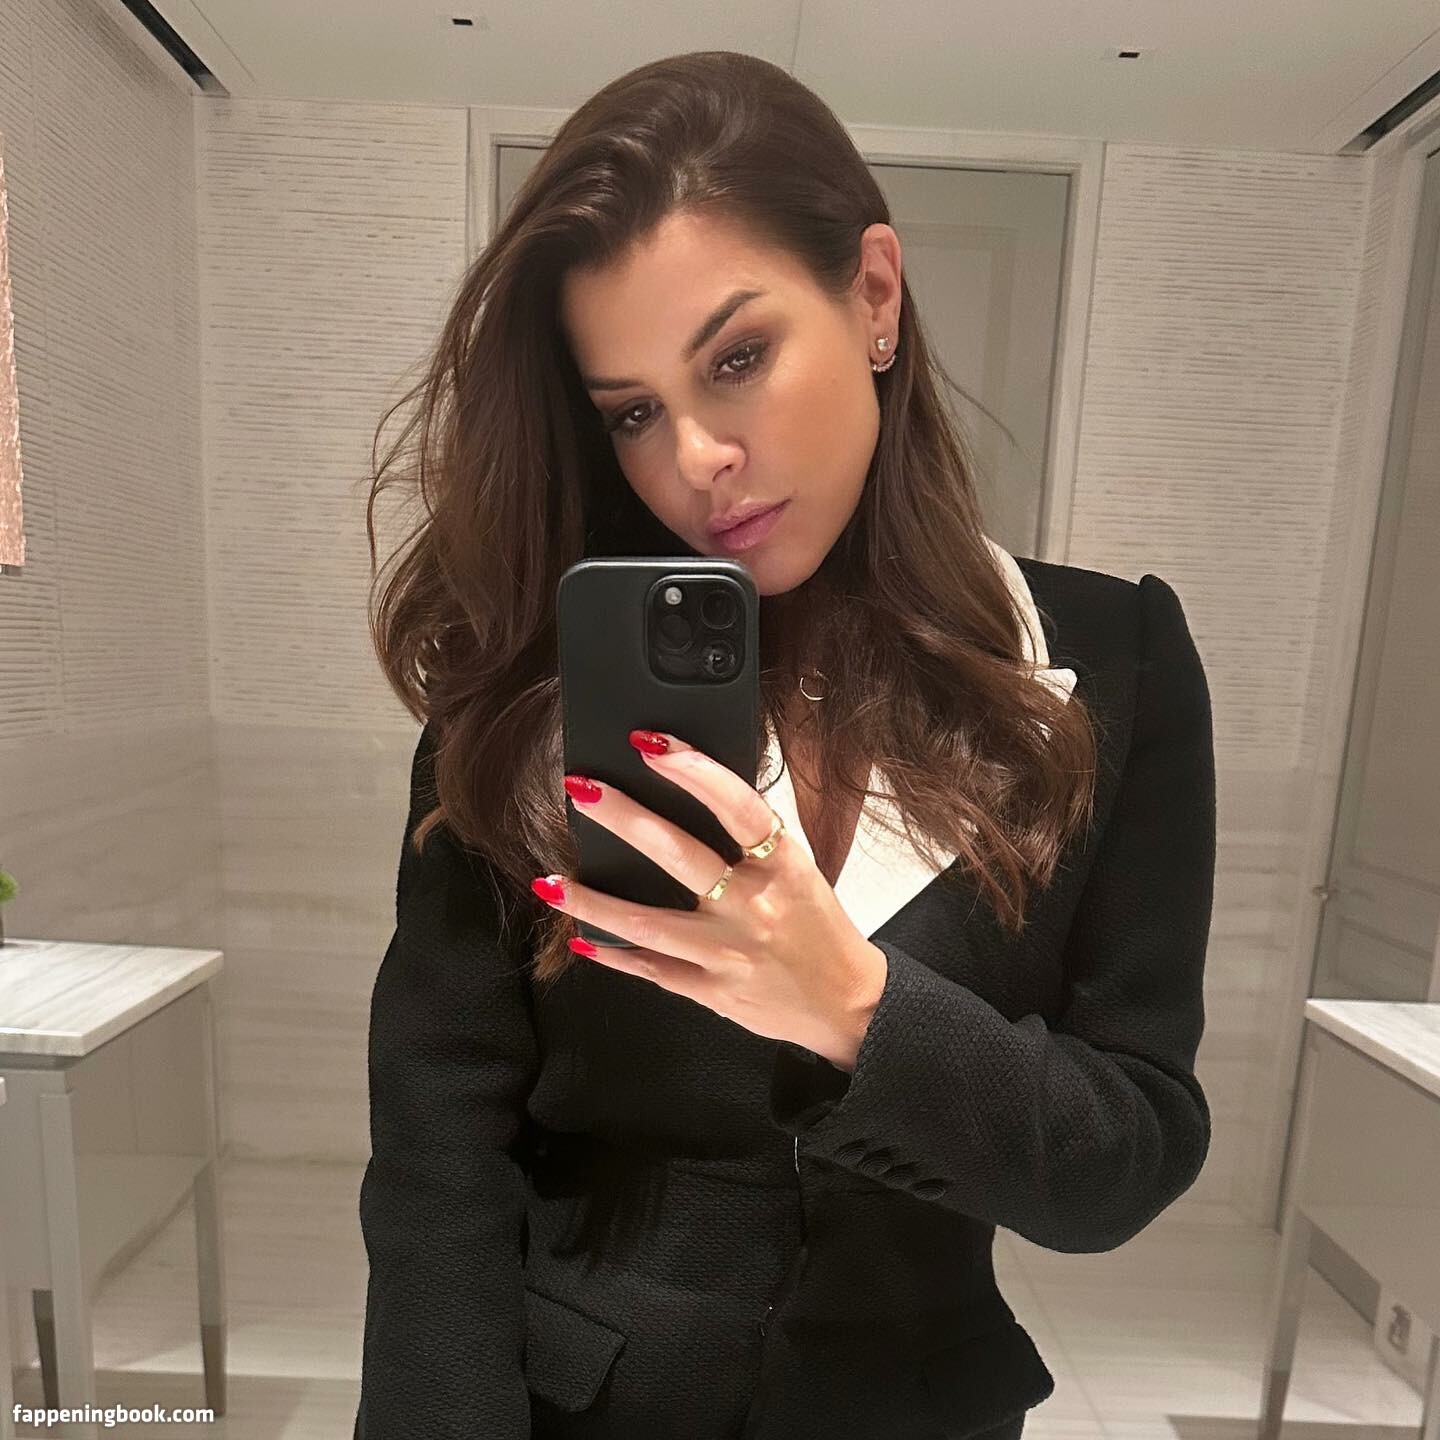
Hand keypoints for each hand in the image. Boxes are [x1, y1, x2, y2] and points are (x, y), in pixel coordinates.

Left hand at [532, 728, 887, 1070]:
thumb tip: (689, 787)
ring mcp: (728, 953)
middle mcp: (753, 907)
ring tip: (548, 881)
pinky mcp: (711, 991)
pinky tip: (579, 937)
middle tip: (580, 789)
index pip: (737, 807)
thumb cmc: (818, 927)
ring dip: (591, 901)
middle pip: (678, 854)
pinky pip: (651, 969)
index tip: (650, 744)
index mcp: (783, 867)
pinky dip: (613, 954)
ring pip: (647, 923)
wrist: (847, 1005)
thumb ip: (752, 839)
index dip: (694, 771)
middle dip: (622, 817)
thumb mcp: (800, 871)